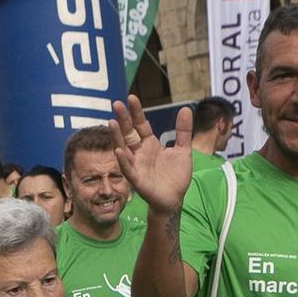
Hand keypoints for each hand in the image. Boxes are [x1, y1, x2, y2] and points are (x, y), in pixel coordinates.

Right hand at [108, 95, 192, 214]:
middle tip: (116, 104)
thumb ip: (183, 131)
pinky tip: (118, 151)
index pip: (140, 125)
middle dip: (123, 119)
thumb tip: (185, 108)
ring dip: (117, 137)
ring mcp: (136, 165)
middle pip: (129, 133)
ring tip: (112, 122)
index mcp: (150, 144)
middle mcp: (140, 153)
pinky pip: (127, 169)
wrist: (175, 199)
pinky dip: (123, 161)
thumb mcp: (183, 150)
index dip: (136, 112)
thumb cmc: (176, 176)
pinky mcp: (137, 180)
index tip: (131, 98)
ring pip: (123, 148)